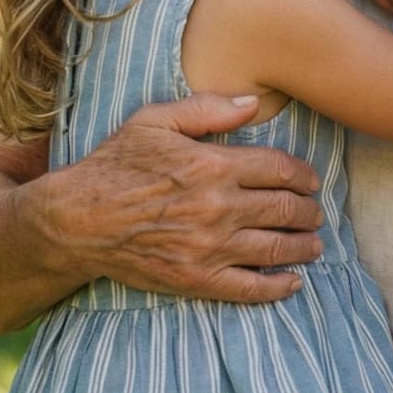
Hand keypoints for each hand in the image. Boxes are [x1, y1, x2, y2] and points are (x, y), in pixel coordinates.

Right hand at [34, 93, 326, 303]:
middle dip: (308, 211)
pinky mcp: (196, 280)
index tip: (310, 180)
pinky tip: (293, 282)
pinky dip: (278, 287)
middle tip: (315, 212)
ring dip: (304, 246)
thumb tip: (254, 104)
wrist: (76, 220)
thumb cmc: (115, 165)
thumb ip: (208, 108)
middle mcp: (218, 208)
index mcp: (213, 166)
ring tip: (315, 244)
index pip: (280, 170)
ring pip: (276, 248)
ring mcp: (209, 248)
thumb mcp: (155, 120)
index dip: (303, 175)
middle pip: (285, 209)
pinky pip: (249, 289)